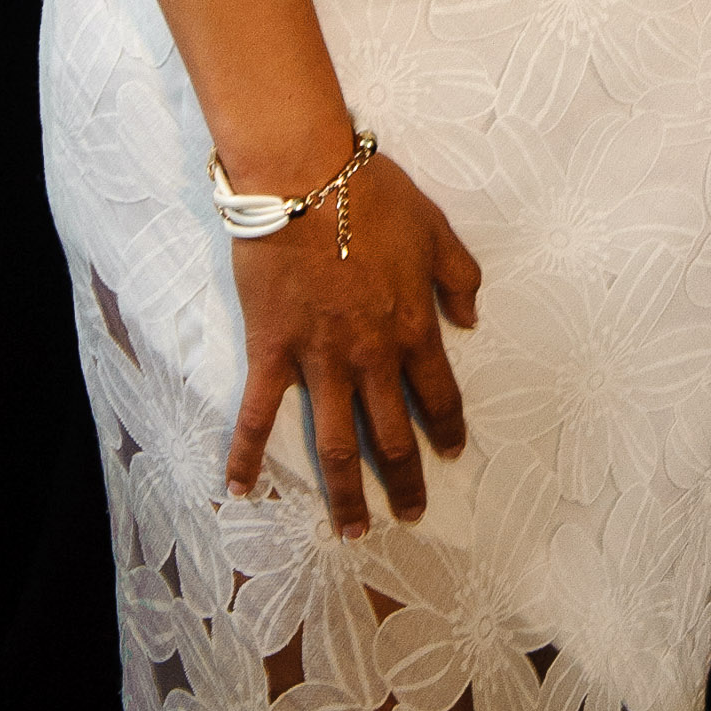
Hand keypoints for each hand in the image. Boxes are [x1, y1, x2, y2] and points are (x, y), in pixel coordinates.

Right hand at [224, 153, 482, 538]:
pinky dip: (245, 454)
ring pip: (337, 444)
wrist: (305, 179)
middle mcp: (370, 356)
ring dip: (346, 494)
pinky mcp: (272, 352)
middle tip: (412, 515)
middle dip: (405, 479)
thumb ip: (459, 276)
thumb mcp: (436, 228)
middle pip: (392, 434)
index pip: (438, 393)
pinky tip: (239, 490)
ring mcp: (319, 360)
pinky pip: (257, 414)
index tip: (453, 454)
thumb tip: (471, 321)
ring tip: (353, 531)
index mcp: (412, 327)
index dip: (447, 428)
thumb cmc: (373, 195)